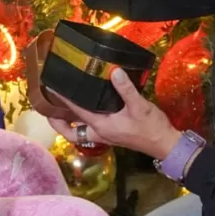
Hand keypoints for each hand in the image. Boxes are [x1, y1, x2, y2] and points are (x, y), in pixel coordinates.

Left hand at [46, 68, 181, 159]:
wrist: (165, 144)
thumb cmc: (151, 127)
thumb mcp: (139, 106)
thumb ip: (126, 89)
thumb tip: (114, 71)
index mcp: (101, 126)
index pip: (75, 112)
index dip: (62, 100)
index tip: (50, 88)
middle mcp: (99, 132)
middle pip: (70, 132)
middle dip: (57, 122)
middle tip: (49, 108)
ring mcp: (105, 135)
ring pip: (79, 131)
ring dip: (69, 123)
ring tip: (62, 107)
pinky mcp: (112, 133)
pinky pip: (90, 129)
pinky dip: (83, 121)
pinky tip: (88, 107)